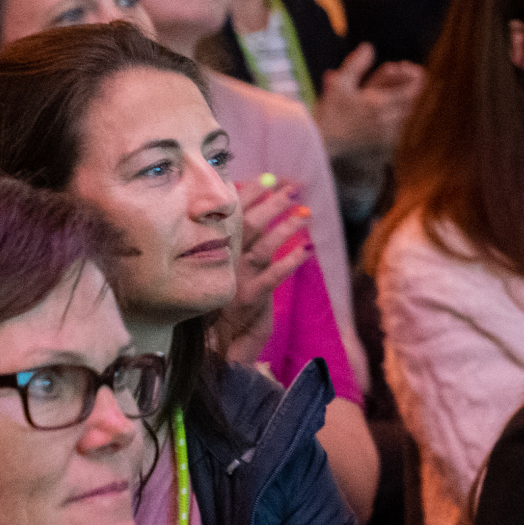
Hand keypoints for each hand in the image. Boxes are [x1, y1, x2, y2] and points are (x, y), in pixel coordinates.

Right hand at [214, 177, 314, 362]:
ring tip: (305, 213)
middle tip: (292, 188)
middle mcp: (222, 262)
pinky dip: (290, 262)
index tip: (268, 178)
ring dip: (285, 228)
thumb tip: (257, 214)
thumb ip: (239, 245)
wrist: (217, 346)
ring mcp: (235, 280)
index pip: (231, 216)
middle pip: (246, 225)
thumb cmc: (226, 305)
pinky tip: (307, 250)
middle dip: (270, 204)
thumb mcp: (230, 271)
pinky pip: (272, 277)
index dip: (249, 195)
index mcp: (215, 251)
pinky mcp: (249, 300)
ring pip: (261, 247)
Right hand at [315, 45, 425, 160]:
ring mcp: (386, 131)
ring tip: (396, 85)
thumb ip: (356, 64)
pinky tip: (390, 104)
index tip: (415, 69)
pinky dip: (397, 112)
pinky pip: (397, 124)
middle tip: (403, 71)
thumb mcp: (339, 83)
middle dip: (409, 86)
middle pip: (410, 101)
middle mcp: (386, 119)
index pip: (410, 92)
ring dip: (403, 98)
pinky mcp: (383, 141)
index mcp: (378, 103)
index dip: (416, 80)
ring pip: (404, 113)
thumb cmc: (329, 111)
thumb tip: (368, 47)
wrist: (322, 141)